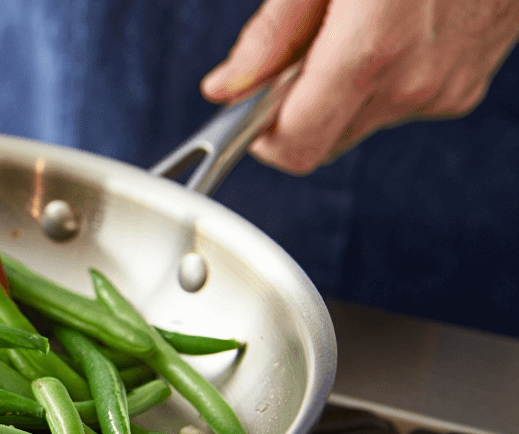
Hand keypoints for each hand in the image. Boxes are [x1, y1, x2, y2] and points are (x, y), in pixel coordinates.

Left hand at [202, 0, 518, 173]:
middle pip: (327, 138)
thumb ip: (273, 30)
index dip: (261, 135)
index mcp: (372, 49)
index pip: (297, 147)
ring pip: (364, 120)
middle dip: (301, 105)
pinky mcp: (470, 81)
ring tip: (358, 20)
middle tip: (303, 45)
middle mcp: (416, 80)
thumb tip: (228, 86)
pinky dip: (386, 75)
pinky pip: (405, 99)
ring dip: (344, 88)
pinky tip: (396, 22)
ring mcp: (449, 84)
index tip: (249, 108)